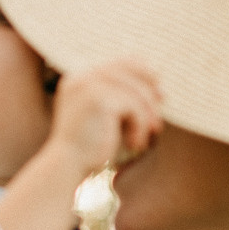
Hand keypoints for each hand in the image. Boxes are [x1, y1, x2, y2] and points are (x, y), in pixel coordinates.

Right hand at [42, 59, 162, 176]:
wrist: (67, 166)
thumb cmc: (89, 146)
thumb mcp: (105, 115)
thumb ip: (121, 95)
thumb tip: (156, 75)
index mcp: (78, 78)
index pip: (118, 63)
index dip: (142, 73)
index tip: (159, 92)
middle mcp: (81, 76)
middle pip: (129, 71)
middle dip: (149, 92)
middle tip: (161, 110)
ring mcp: (88, 85)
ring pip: (134, 91)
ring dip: (147, 114)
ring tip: (150, 134)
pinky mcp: (98, 99)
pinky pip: (133, 106)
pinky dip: (140, 127)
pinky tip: (135, 145)